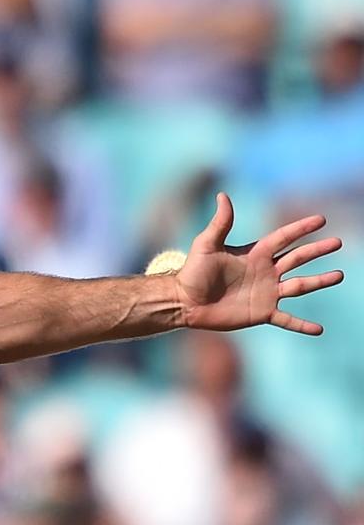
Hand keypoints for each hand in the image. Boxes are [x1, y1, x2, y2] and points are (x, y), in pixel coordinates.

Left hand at [175, 193, 343, 334]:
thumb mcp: (206, 244)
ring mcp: (266, 293)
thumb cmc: (193, 271)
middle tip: (337, 242)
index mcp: (254, 254)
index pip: (283, 238)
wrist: (185, 301)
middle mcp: (265, 272)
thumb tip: (222, 195)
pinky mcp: (262, 313)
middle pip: (297, 258)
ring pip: (299, 286)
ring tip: (339, 275)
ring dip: (319, 281)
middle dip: (317, 250)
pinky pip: (287, 320)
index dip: (301, 229)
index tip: (321, 220)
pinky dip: (302, 325)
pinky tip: (319, 329)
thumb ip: (220, 223)